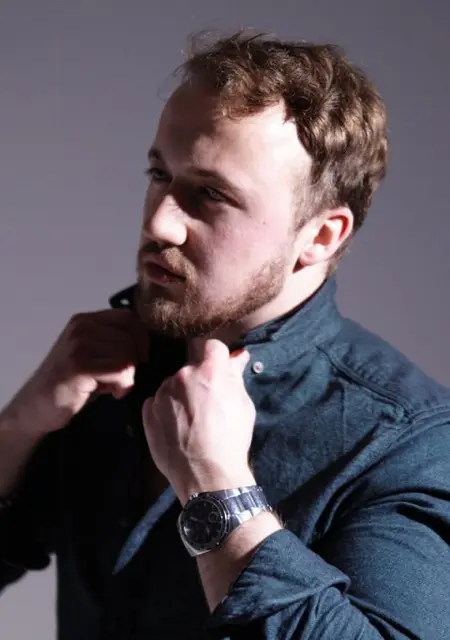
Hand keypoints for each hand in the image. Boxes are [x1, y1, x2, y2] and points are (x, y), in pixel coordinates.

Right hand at [9, 309, 147, 434]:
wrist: (36, 406)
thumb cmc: (69, 384)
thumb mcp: (92, 354)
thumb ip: (112, 342)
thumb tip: (144, 344)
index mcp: (85, 320)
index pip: (127, 317)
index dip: (141, 338)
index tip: (140, 358)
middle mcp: (81, 328)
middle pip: (130, 338)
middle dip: (133, 363)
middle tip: (121, 380)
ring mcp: (78, 346)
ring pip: (127, 355)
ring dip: (128, 377)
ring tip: (113, 387)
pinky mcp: (79, 367)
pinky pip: (121, 370)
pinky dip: (124, 385)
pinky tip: (113, 393)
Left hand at [142, 338, 255, 503]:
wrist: (206, 474)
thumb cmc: (231, 440)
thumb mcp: (242, 405)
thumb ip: (236, 376)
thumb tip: (238, 357)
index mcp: (210, 370)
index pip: (212, 345)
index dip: (216, 357)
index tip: (219, 368)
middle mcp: (182, 375)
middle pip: (190, 366)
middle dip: (198, 378)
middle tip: (207, 402)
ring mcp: (162, 393)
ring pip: (173, 384)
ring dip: (180, 394)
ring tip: (191, 421)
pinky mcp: (148, 411)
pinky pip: (157, 402)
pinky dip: (166, 409)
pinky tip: (177, 427)